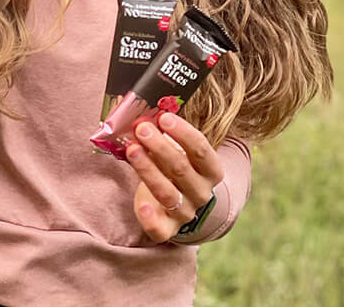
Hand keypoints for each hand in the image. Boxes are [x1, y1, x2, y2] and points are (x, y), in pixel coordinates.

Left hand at [127, 112, 223, 242]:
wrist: (183, 200)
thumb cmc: (178, 165)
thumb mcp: (180, 149)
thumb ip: (167, 135)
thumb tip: (145, 115)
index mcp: (211, 170)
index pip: (201, 150)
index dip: (183, 133)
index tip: (164, 118)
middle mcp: (202, 192)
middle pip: (181, 169)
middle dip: (159, 147)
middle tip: (142, 129)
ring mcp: (185, 212)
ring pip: (167, 193)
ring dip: (148, 170)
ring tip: (131, 150)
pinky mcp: (167, 229)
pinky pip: (160, 229)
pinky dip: (150, 219)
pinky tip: (141, 206)